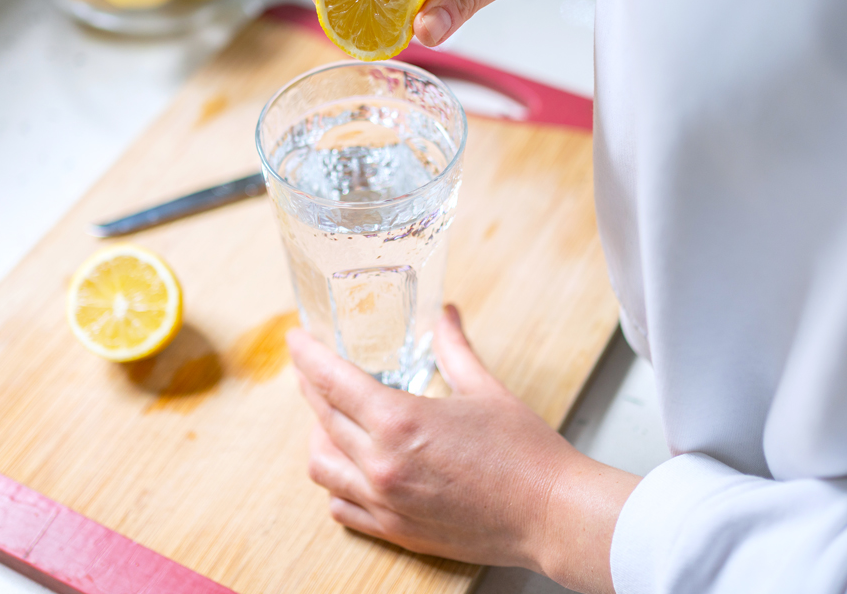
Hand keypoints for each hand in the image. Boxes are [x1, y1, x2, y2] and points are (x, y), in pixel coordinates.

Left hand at [286, 305, 639, 592]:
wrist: (551, 515)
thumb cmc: (526, 454)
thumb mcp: (485, 389)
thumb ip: (454, 348)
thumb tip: (445, 315)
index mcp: (401, 422)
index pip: (332, 380)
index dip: (307, 355)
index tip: (295, 339)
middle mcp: (383, 464)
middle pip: (321, 418)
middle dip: (311, 387)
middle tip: (312, 369)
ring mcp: (385, 502)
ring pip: (321, 466)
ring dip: (319, 437)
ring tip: (332, 419)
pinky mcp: (395, 530)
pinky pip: (341, 508)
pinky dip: (336, 484)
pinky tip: (349, 467)